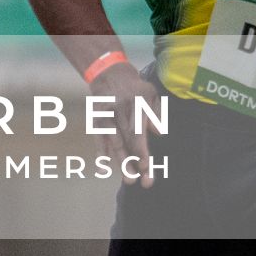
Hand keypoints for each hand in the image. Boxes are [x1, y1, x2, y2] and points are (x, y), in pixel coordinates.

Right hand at [93, 61, 160, 187]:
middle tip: (139, 182)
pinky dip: (101, 154)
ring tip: (129, 180)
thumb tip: (159, 133)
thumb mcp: (150, 94)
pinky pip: (99, 139)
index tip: (146, 167)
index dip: (141, 151)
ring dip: (120, 162)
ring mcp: (106, 116)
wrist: (108, 73)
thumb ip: (156, 113)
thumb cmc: (135, 88)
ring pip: (113, 143)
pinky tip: (104, 169)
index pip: (137, 132)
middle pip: (126, 141)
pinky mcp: (97, 120)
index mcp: (136, 104)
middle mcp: (119, 111)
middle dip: (133, 163)